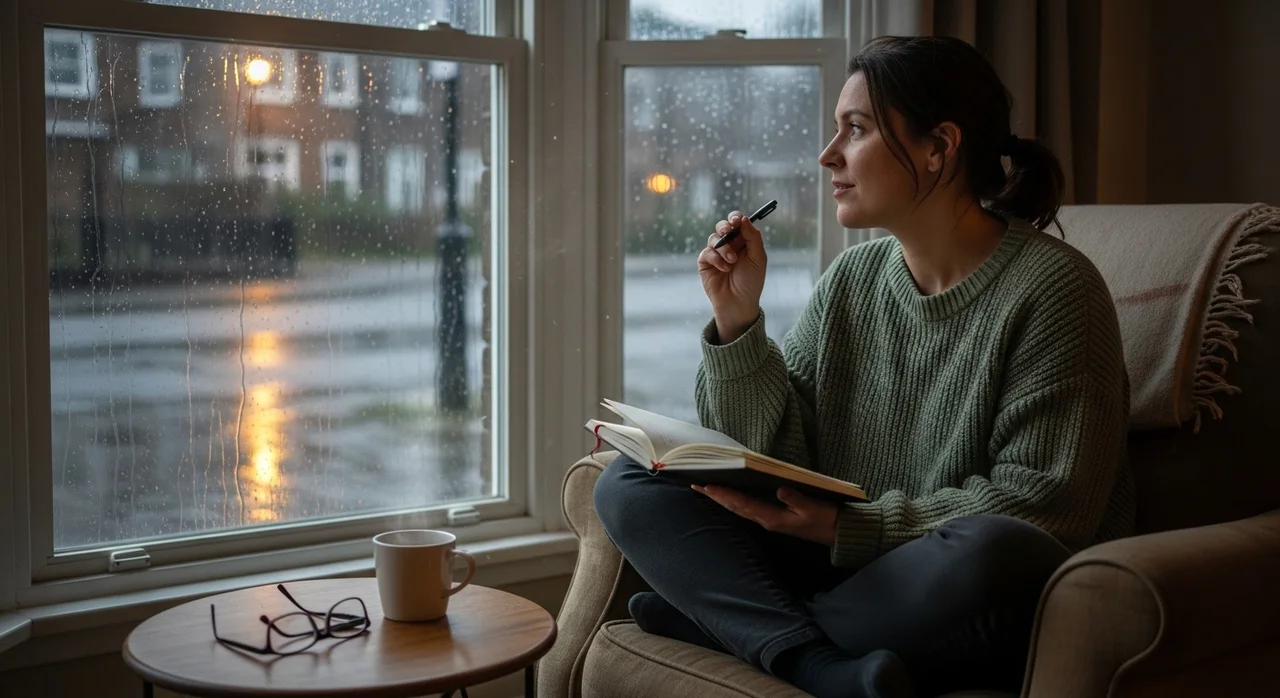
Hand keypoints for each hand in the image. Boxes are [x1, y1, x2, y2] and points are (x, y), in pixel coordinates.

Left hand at [693, 484, 837, 546]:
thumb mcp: (813, 509)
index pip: (742, 504)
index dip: (725, 495)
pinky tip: (728, 495)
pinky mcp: (774, 517)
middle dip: (716, 497)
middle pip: (735, 507)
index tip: (708, 487)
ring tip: (706, 489)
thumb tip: (780, 490)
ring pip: (739, 509)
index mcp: (772, 518)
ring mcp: (769, 519)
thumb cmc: (825, 519)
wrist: (836, 533)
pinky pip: (748, 508)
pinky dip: (735, 500)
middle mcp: (766, 520)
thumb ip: (797, 499)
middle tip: (695, 486)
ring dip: (722, 499)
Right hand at [698, 211, 766, 343]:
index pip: (737, 223)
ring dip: (724, 248)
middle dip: (724, 227)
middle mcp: (729, 246)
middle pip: (722, 226)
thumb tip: (744, 218)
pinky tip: (724, 269)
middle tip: (728, 232)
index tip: (736, 220)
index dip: (735, 218)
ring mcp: (716, 254)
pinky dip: (716, 258)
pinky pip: (707, 252)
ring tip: (732, 261)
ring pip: (714, 238)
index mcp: (744, 242)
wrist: (738, 303)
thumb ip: (753, 237)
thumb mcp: (758, 258)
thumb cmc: (751, 282)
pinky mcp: (705, 263)